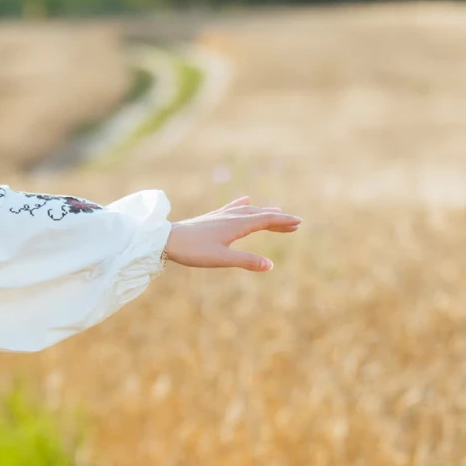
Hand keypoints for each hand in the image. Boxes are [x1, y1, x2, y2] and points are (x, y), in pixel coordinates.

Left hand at [162, 196, 301, 271]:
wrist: (166, 240)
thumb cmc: (194, 250)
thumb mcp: (222, 259)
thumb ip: (246, 261)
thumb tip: (270, 265)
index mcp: (237, 225)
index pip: (266, 220)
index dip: (283, 221)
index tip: (299, 222)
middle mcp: (231, 217)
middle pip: (260, 215)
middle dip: (277, 219)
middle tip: (294, 224)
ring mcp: (221, 216)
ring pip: (248, 211)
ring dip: (264, 213)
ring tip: (276, 212)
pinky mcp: (212, 218)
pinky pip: (232, 208)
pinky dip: (243, 204)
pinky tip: (246, 199)